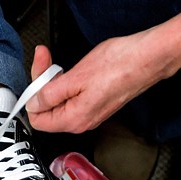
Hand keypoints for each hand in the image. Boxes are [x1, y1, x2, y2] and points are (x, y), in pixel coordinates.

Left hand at [26, 37, 162, 133]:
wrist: (148, 58)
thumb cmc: (120, 65)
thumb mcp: (76, 77)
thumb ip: (50, 94)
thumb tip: (33, 104)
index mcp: (75, 119)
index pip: (38, 120)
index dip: (32, 96)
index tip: (36, 76)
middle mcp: (82, 121)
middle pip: (48, 110)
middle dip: (42, 83)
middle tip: (45, 58)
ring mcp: (90, 112)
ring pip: (60, 101)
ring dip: (54, 81)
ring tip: (58, 63)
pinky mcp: (96, 102)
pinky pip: (73, 97)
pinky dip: (67, 82)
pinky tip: (72, 70)